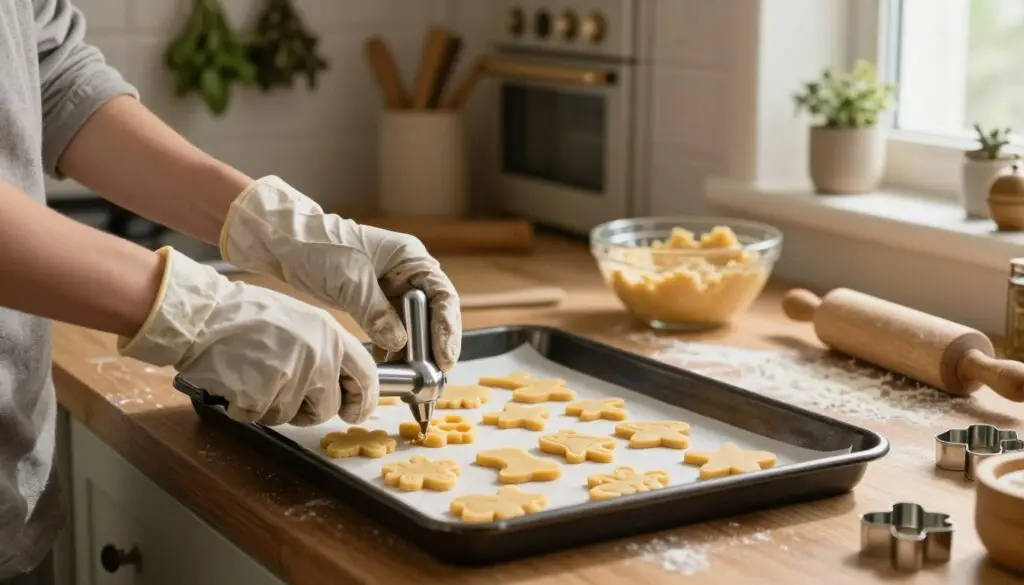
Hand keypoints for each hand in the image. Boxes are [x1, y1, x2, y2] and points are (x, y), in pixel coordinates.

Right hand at [117, 247, 378, 424]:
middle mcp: (318, 354)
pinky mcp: (264, 393)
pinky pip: (260, 416)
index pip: (366, 375)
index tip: (353, 411)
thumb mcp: (299, 321)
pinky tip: (237, 382)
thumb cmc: (244, 315)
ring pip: (291, 415)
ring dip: (271, 407)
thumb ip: (323, 348)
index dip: (362, 400)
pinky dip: (246, 407)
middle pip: (328, 407)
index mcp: (330, 333)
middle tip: (285, 397)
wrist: (201, 314)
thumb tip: (338, 380)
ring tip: (253, 376)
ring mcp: (292, 375)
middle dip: (308, 411)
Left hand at [218, 176, 461, 370]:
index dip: (448, 329)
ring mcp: (393, 289)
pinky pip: (393, 331)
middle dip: (433, 348)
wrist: (287, 244)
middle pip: (433, 315)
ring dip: (413, 354)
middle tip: (431, 379)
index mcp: (411, 258)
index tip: (444, 359)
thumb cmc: (320, 247)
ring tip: (410, 382)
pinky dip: (392, 351)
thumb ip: (376, 312)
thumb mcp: (350, 281)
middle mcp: (408, 274)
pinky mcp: (376, 303)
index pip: (442, 296)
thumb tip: (399, 344)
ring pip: (414, 327)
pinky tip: (388, 370)